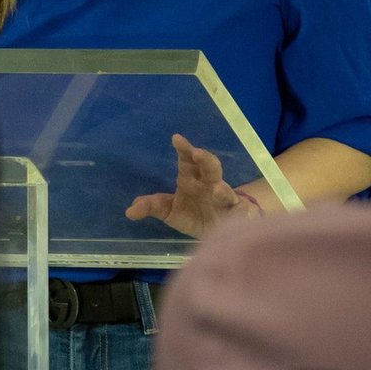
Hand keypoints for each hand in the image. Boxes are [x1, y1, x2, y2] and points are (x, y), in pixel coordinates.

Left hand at [125, 134, 258, 237]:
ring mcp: (224, 198)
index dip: (184, 149)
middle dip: (205, 160)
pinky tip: (241, 214)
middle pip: (210, 168)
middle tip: (196, 154)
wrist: (220, 230)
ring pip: (225, 190)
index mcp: (192, 178)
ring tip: (215, 189)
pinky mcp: (236, 214)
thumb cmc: (194, 213)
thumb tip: (129, 211)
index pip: (188, 160)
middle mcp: (209, 184)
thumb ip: (152, 206)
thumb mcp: (171, 211)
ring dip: (221, 189)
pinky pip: (239, 212)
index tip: (176, 139)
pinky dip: (241, 212)